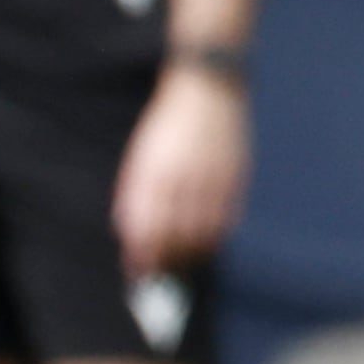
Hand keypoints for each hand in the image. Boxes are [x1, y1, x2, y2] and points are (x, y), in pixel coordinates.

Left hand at [114, 66, 247, 272]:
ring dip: (190, 253)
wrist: (208, 90)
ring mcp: (211, 179)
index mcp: (155, 171)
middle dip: (164, 260)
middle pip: (173, 235)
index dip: (142, 254)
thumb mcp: (142, 154)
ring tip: (182, 262)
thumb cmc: (168, 123)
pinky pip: (225, 218)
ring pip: (201, 232)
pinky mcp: (234, 177)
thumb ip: (135, 191)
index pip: (146, 226)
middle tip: (158, 273)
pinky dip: (214, 235)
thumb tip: (128, 230)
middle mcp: (183, 178)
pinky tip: (207, 240)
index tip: (137, 270)